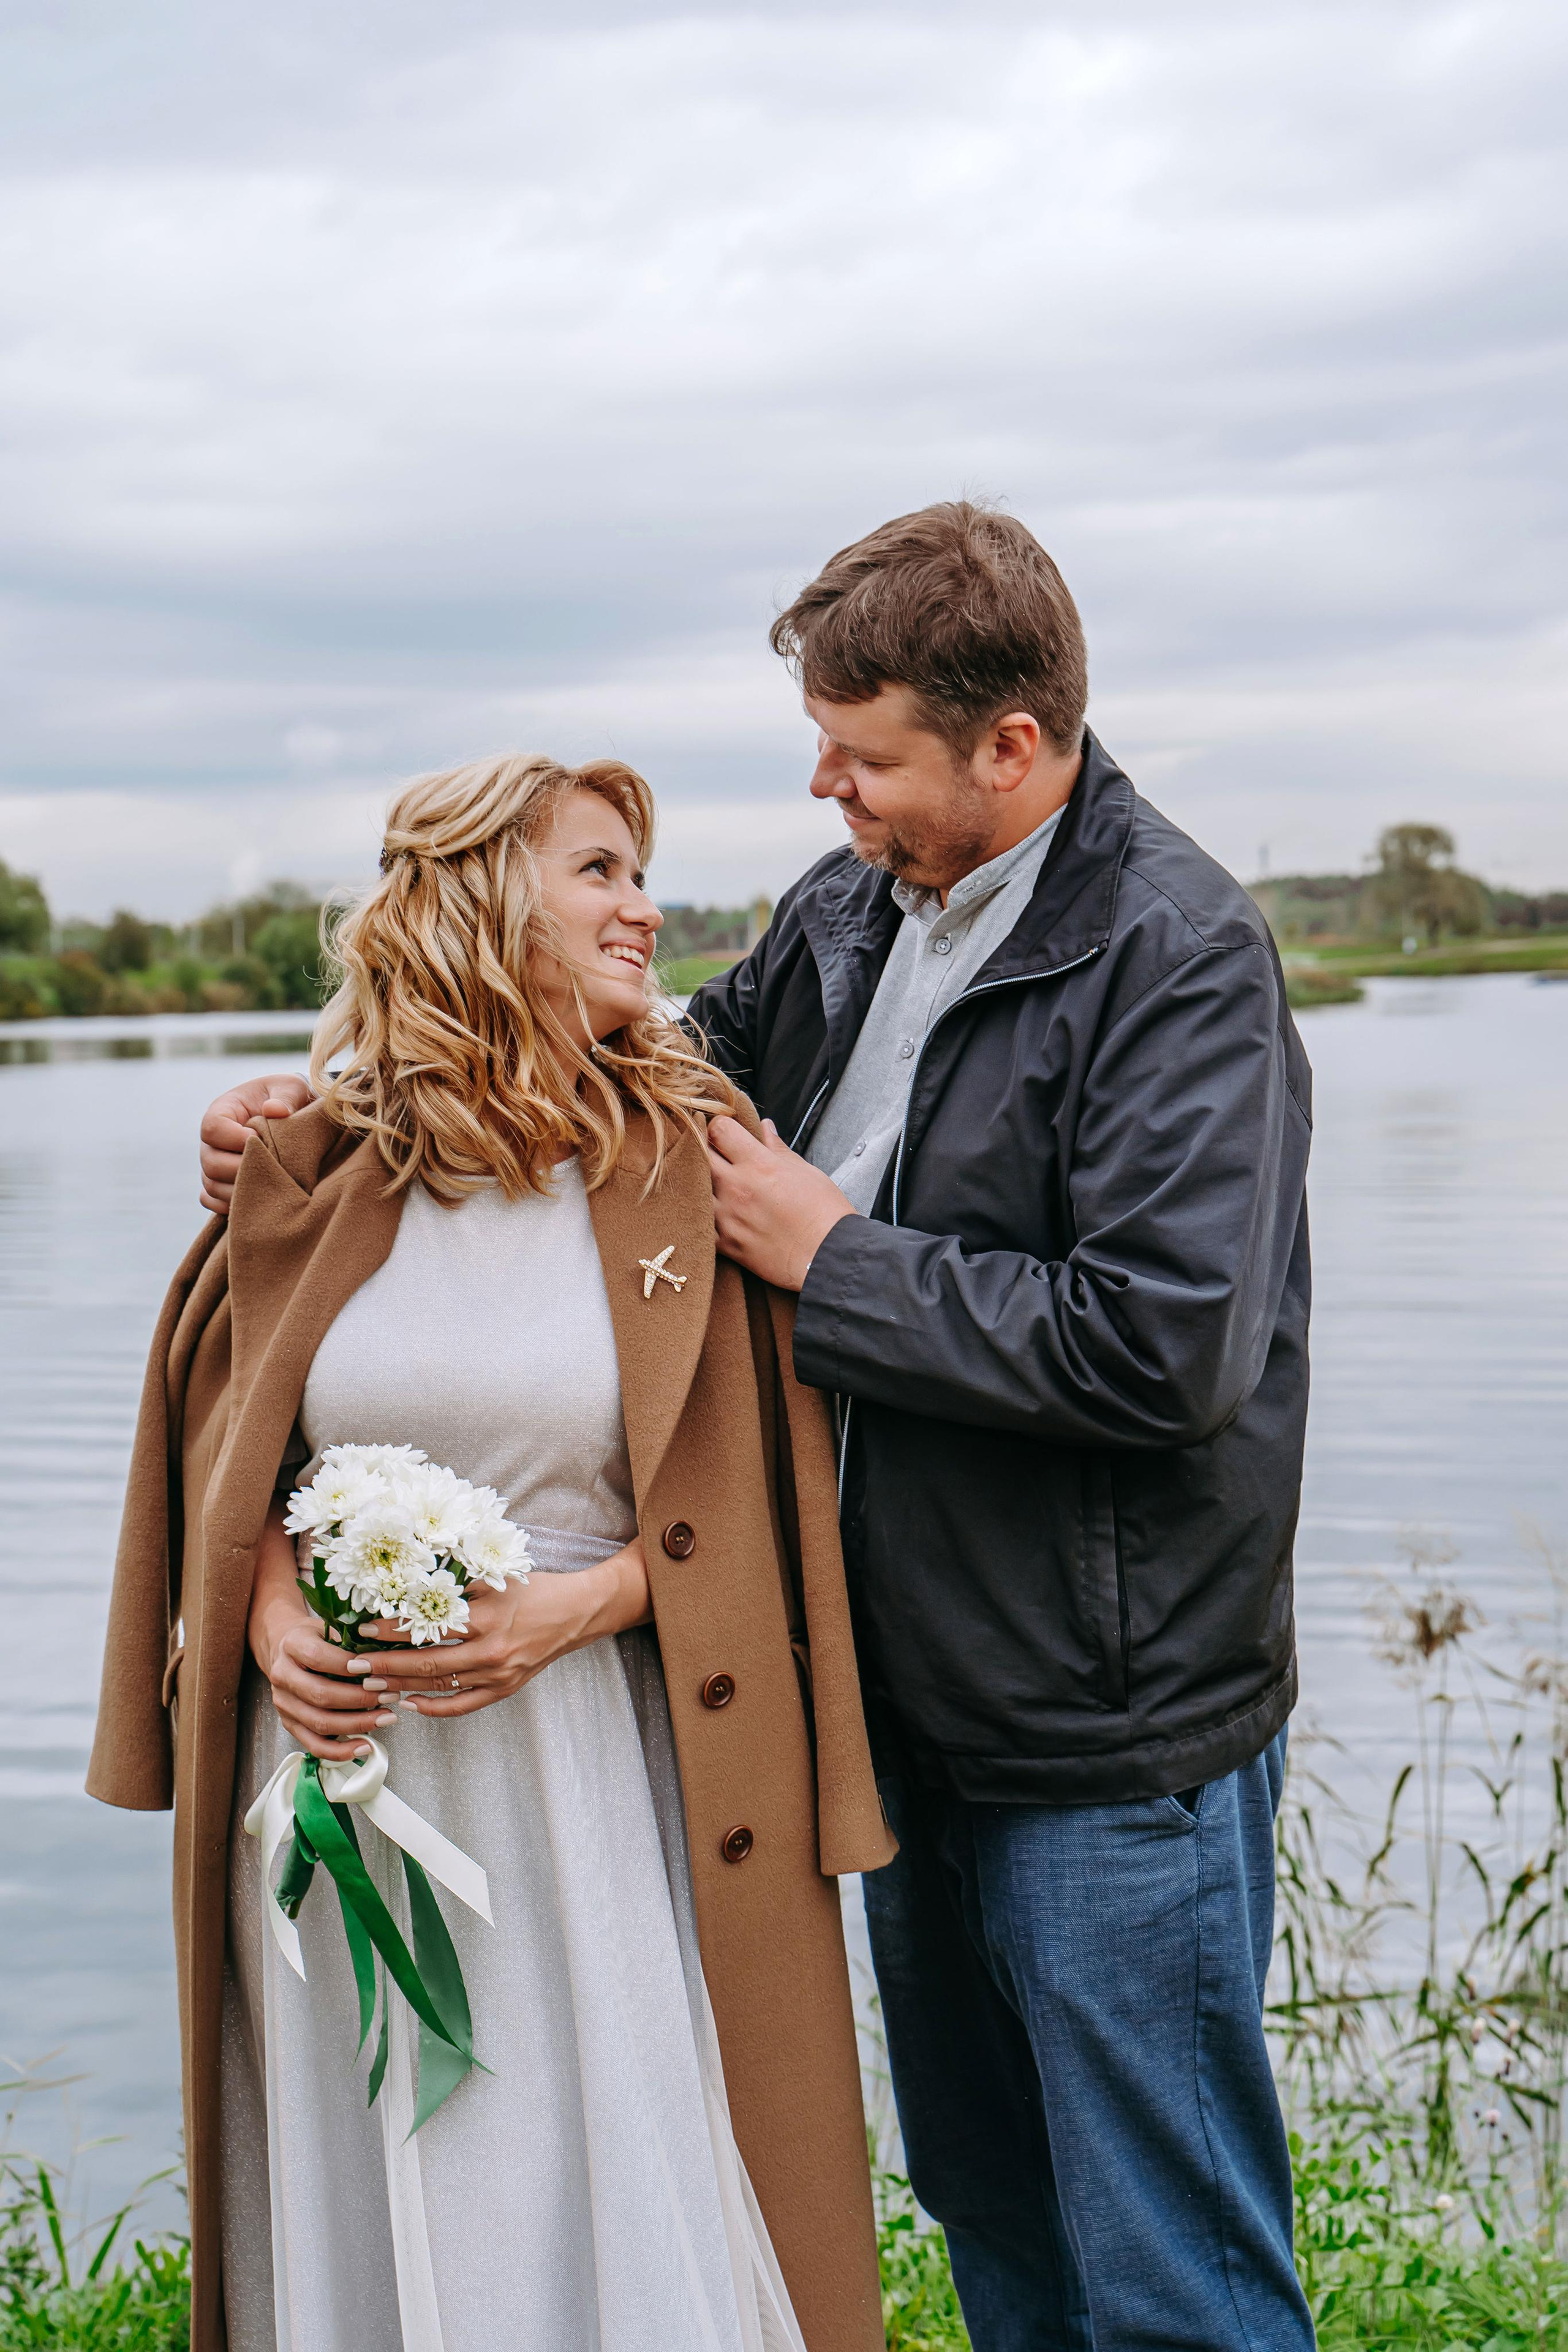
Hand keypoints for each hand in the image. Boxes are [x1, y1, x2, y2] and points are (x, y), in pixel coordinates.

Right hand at [200, 1073, 314, 1213]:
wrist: (294, 1117)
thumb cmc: (290, 1099)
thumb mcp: (293, 1087)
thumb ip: (286, 1095)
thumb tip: (273, 1110)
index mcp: (223, 1110)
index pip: (212, 1127)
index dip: (234, 1138)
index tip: (260, 1139)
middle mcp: (212, 1140)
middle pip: (210, 1162)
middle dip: (240, 1168)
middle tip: (270, 1168)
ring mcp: (213, 1162)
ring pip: (211, 1185)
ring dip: (240, 1190)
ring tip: (269, 1184)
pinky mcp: (219, 1182)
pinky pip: (210, 1199)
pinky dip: (227, 1204)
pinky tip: (254, 1199)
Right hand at [249, 1591, 397, 1763]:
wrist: (284, 1649)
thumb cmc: (315, 1638)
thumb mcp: (329, 1627)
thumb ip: (351, 1640)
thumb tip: (385, 1657)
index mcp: (292, 1646)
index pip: (318, 1658)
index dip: (348, 1666)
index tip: (377, 1669)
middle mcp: (282, 1676)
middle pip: (321, 1695)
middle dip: (360, 1698)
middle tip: (389, 1695)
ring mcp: (283, 1704)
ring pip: (320, 1723)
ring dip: (357, 1724)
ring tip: (386, 1718)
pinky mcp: (289, 1723)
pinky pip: (314, 1745)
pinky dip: (340, 1751)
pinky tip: (364, 1746)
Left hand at [354, 1537, 652, 1717]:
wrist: (578, 1612)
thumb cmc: (536, 1589)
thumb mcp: (496, 1579)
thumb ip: (457, 1588)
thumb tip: (409, 1592)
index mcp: (487, 1617)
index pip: (428, 1628)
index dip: (393, 1631)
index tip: (364, 1631)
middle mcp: (491, 1650)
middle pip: (427, 1663)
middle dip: (387, 1665)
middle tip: (355, 1665)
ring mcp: (499, 1674)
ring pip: (440, 1686)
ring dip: (402, 1686)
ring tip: (372, 1685)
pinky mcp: (505, 1688)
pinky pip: (463, 1705)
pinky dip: (435, 1707)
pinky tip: (410, 1704)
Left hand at [707, 1115, 856, 1291]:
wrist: (829, 1256)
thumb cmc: (824, 1213)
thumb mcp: (805, 1171)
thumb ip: (778, 1148)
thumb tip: (765, 1127)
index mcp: (759, 1163)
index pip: (720, 1129)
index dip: (720, 1125)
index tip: (724, 1131)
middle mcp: (737, 1186)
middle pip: (700, 1155)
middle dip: (706, 1150)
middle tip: (716, 1154)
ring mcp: (728, 1216)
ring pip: (696, 1189)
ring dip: (705, 1184)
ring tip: (719, 1186)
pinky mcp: (726, 1243)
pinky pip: (701, 1224)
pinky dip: (706, 1217)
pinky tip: (718, 1215)